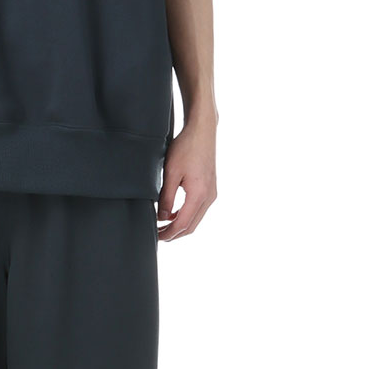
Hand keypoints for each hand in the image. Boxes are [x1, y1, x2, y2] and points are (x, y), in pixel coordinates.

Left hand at [157, 114, 216, 241]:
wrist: (202, 132)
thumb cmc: (186, 148)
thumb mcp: (170, 173)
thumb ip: (166, 198)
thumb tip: (162, 218)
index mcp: (199, 194)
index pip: (183, 224)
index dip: (168, 234)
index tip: (156, 236)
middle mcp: (209, 197)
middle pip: (191, 226)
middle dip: (174, 234)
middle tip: (157, 236)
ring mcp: (212, 193)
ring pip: (196, 220)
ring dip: (180, 226)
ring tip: (162, 227)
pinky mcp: (211, 189)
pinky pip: (198, 210)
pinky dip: (186, 216)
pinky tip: (173, 215)